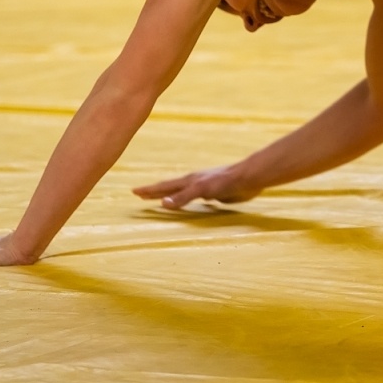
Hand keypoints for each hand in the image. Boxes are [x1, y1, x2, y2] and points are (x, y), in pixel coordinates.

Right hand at [133, 165, 263, 208]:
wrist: (248, 178)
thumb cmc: (225, 181)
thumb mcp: (202, 189)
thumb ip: (183, 197)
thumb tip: (163, 204)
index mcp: (189, 181)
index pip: (164, 186)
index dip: (149, 190)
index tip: (134, 191)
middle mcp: (194, 183)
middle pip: (170, 188)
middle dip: (154, 192)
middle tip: (140, 195)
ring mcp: (204, 188)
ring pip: (182, 193)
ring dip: (170, 196)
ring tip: (161, 199)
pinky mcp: (216, 194)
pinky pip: (195, 199)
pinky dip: (187, 201)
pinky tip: (192, 204)